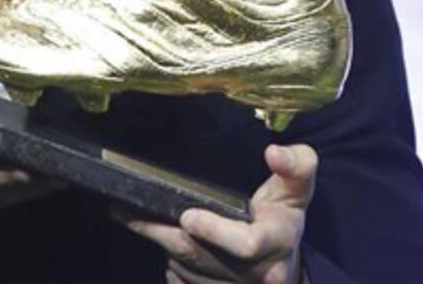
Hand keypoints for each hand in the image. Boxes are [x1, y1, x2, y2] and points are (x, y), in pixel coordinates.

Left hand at [112, 144, 315, 283]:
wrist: (285, 265)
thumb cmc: (283, 218)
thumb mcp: (296, 189)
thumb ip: (296, 165)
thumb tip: (275, 152)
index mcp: (277, 242)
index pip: (246, 244)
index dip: (215, 231)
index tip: (188, 216)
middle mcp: (257, 274)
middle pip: (199, 255)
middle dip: (161, 233)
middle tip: (127, 213)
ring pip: (186, 269)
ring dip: (161, 245)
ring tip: (136, 220)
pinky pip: (181, 283)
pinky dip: (169, 265)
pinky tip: (161, 245)